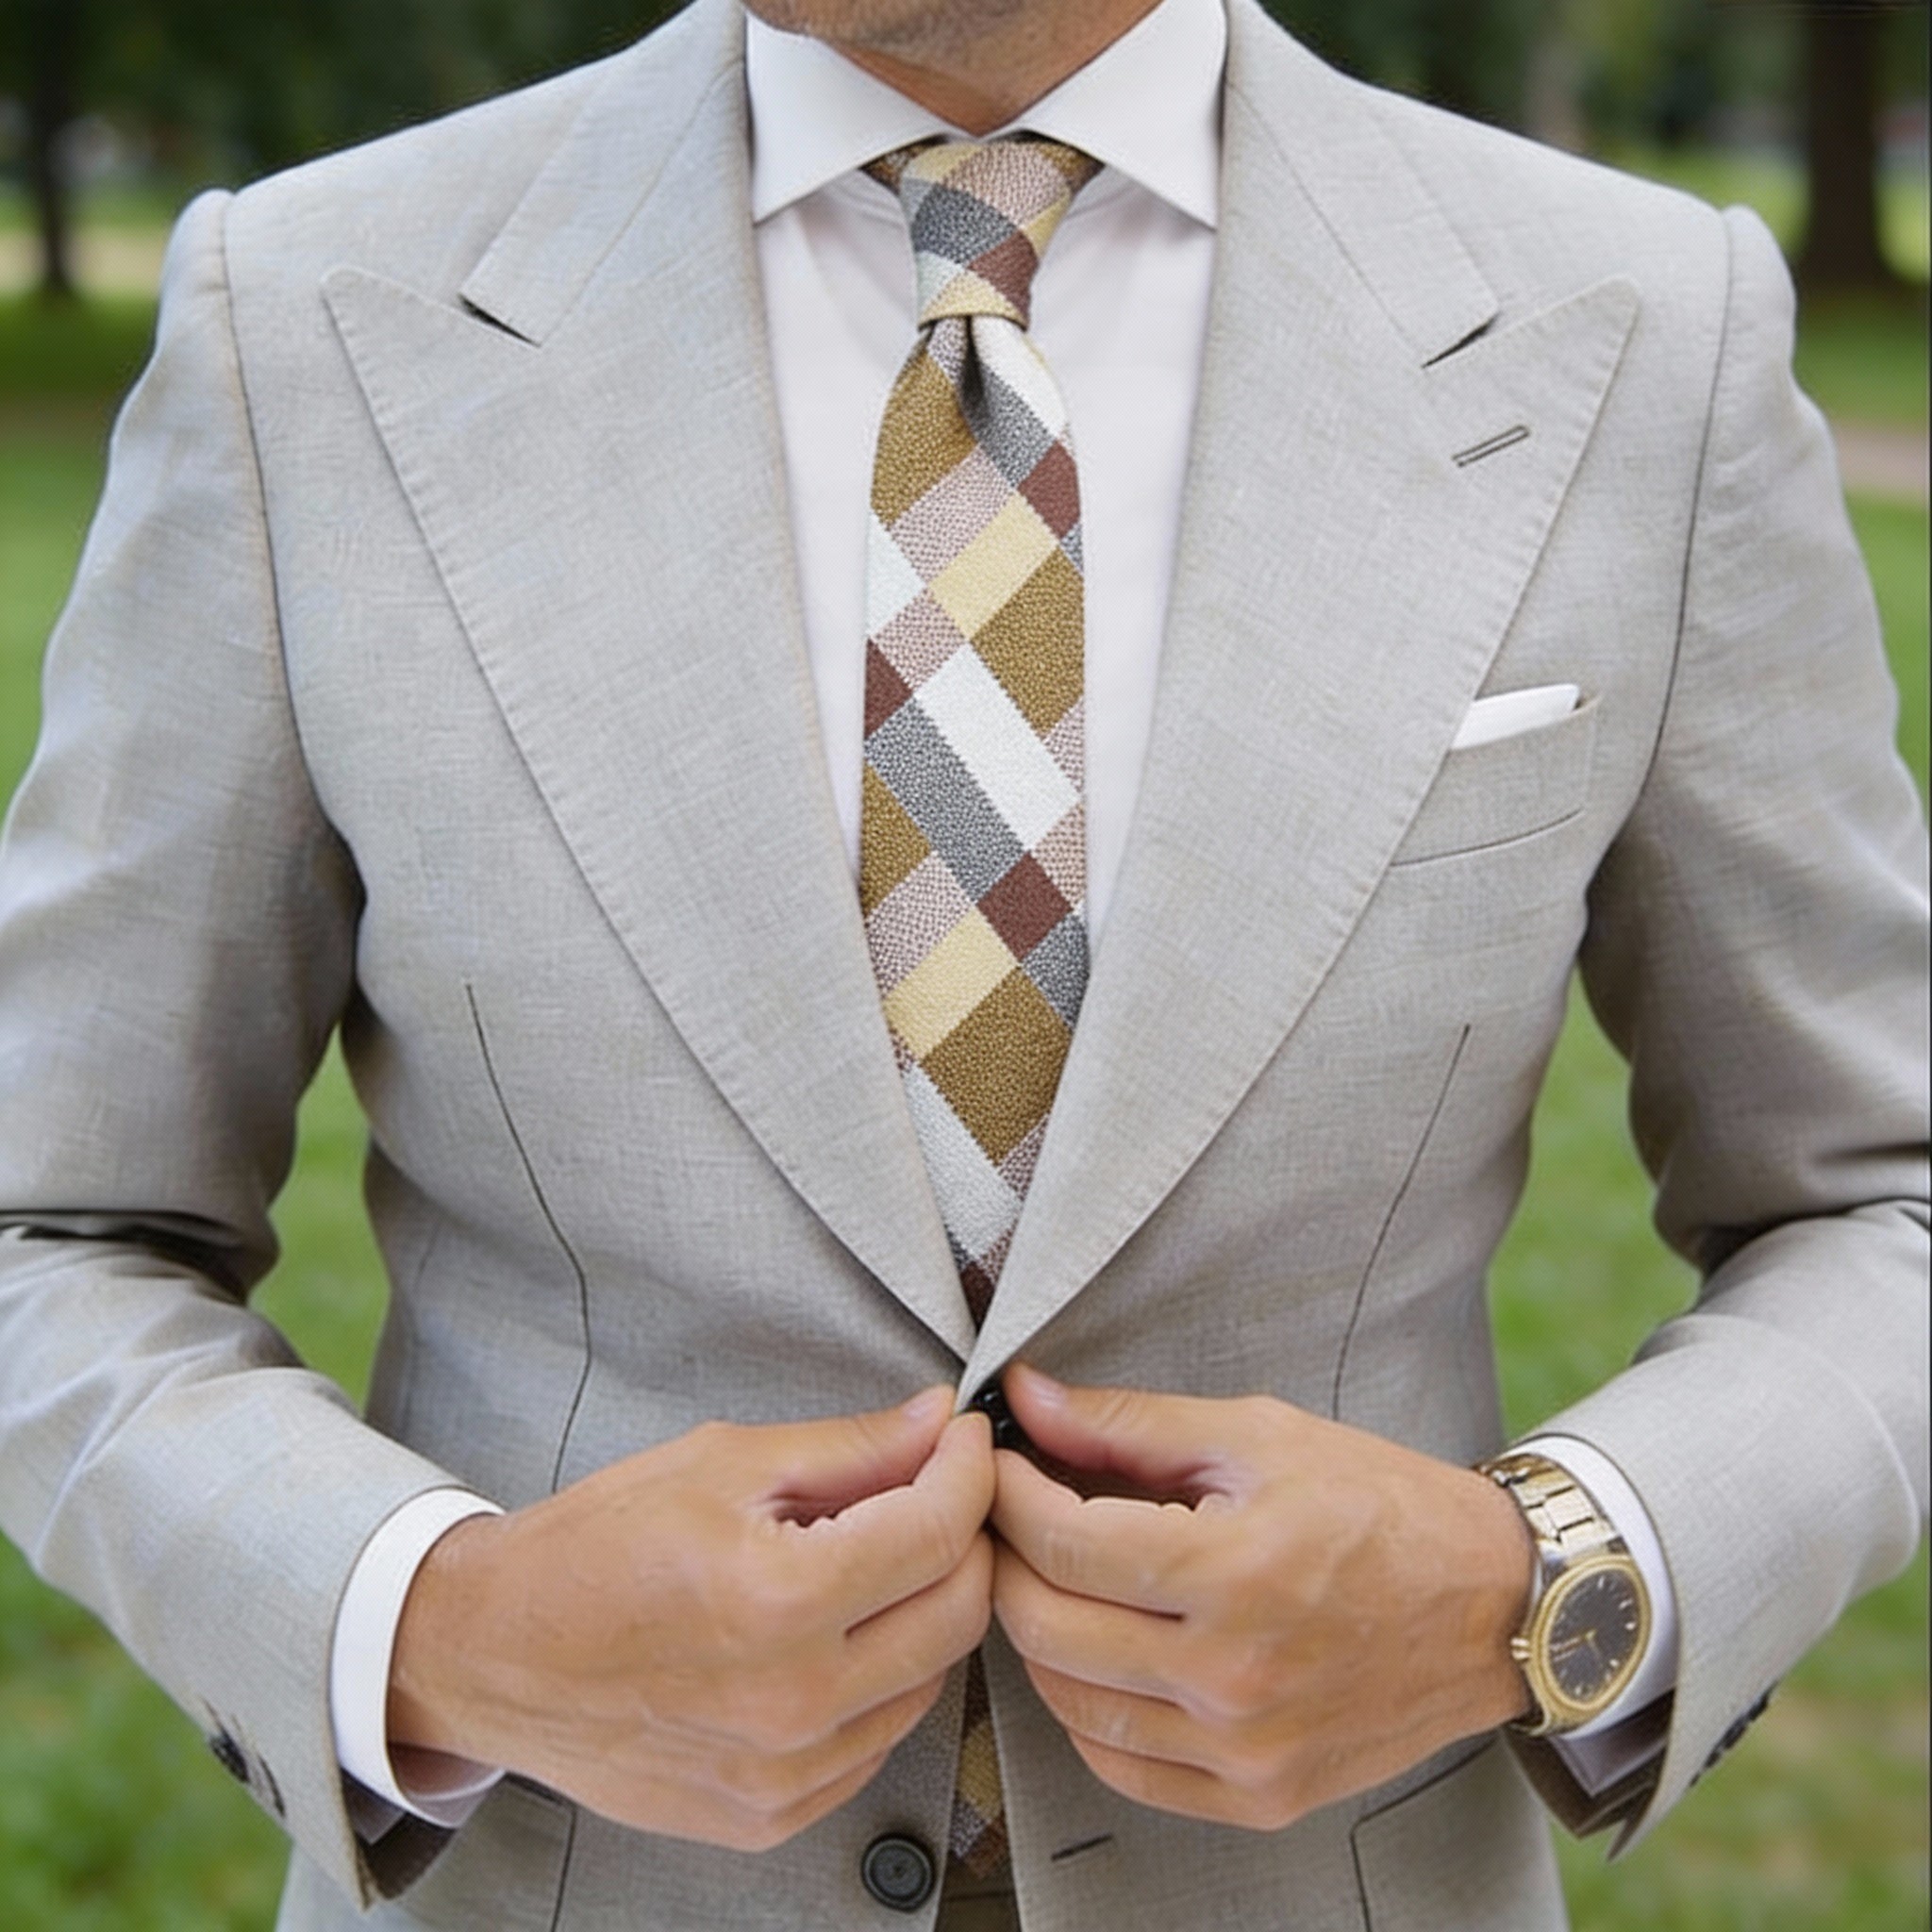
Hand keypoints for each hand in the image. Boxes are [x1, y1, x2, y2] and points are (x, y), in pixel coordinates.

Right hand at [388, 1389, 994, 1850]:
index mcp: (777, 1599)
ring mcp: (783, 1773)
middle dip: (966, 1537)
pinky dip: (882, 1680)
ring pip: (931, 1680)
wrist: (495, 1655)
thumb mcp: (720, 1463)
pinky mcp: (770, 1815)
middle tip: (935, 1492)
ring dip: (926, 1609)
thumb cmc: (593, 1550)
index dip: (969, 1470)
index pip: (938, 1531)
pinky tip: (836, 1634)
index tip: (964, 1441)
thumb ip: (849, 1447)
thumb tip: (936, 1423)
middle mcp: (792, 1701)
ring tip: (875, 1560)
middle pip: (959, 1613)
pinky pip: (878, 1741)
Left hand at [990, 1365, 1532, 1830]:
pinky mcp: (1259, 1796)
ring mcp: (1246, 1750)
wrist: (1492, 1604)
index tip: (998, 1462)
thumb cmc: (1380, 1505)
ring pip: (1070, 1703)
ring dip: (1038, 1634)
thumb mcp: (1256, 1435)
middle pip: (1047, 1627)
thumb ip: (1128, 1423)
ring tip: (1052, 1576)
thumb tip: (1027, 1397)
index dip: (1008, 1493)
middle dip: (1007, 1558)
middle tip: (1010, 1514)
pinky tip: (1098, 1653)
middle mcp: (1235, 1677)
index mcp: (1235, 1573)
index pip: (1063, 1542)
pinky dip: (1086, 1711)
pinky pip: (1122, 1768)